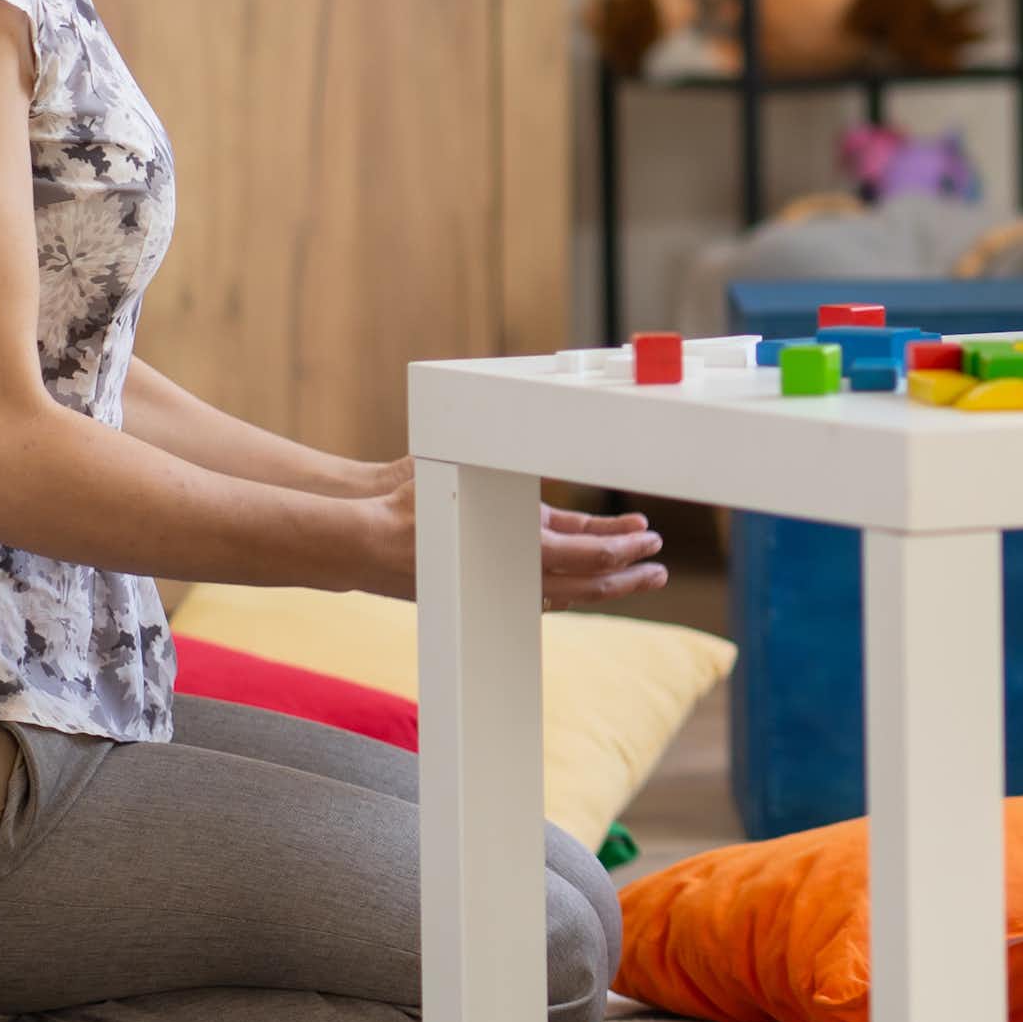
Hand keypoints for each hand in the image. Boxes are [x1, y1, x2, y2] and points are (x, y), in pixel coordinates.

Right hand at [361, 476, 668, 608]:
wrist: (364, 540)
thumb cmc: (409, 500)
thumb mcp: (465, 470)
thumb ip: (507, 466)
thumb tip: (547, 435)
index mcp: (514, 548)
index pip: (584, 555)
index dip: (622, 549)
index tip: (648, 539)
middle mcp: (514, 572)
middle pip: (586, 582)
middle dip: (628, 574)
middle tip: (658, 567)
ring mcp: (503, 580)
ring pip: (569, 587)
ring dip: (607, 576)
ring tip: (642, 564)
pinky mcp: (494, 576)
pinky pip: (546, 580)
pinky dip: (575, 570)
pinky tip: (596, 556)